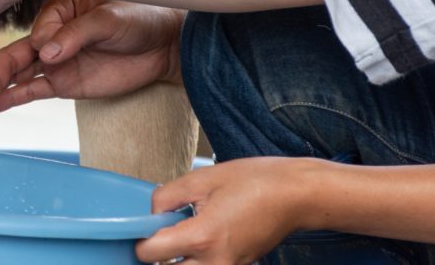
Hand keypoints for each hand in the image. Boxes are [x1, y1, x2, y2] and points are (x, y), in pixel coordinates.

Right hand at [0, 0, 184, 112]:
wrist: (165, 44)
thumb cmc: (140, 18)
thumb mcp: (110, 19)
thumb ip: (77, 34)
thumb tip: (46, 53)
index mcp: (58, 8)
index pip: (38, 29)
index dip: (41, 42)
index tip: (54, 50)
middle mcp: (49, 34)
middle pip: (14, 54)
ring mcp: (54, 61)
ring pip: (17, 74)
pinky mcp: (64, 82)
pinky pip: (32, 90)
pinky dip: (11, 98)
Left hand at [136, 157, 309, 264]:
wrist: (295, 196)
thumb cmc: (255, 182)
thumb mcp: (201, 178)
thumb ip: (166, 197)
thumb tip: (150, 213)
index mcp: (202, 236)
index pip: (150, 254)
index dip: (140, 239)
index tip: (143, 228)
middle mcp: (215, 262)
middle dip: (157, 256)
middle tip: (158, 235)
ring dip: (177, 260)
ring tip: (179, 238)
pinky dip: (196, 261)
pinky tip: (199, 241)